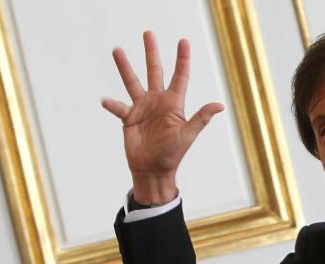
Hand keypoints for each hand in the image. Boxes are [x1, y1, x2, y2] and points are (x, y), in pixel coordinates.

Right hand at [102, 31, 223, 204]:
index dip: (182, 59)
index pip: (180, 76)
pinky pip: (118, 107)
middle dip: (151, 52)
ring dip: (125, 67)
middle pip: (154, 71)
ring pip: (132, 82)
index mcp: (174, 103)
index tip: (183, 41)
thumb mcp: (188, 134)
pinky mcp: (128, 118)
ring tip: (117, 50)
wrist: (153, 170)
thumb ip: (201, 118)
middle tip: (148, 33)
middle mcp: (158, 101)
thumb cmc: (173, 154)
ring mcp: (142, 108)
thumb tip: (220, 105)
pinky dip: (111, 104)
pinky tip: (105, 99)